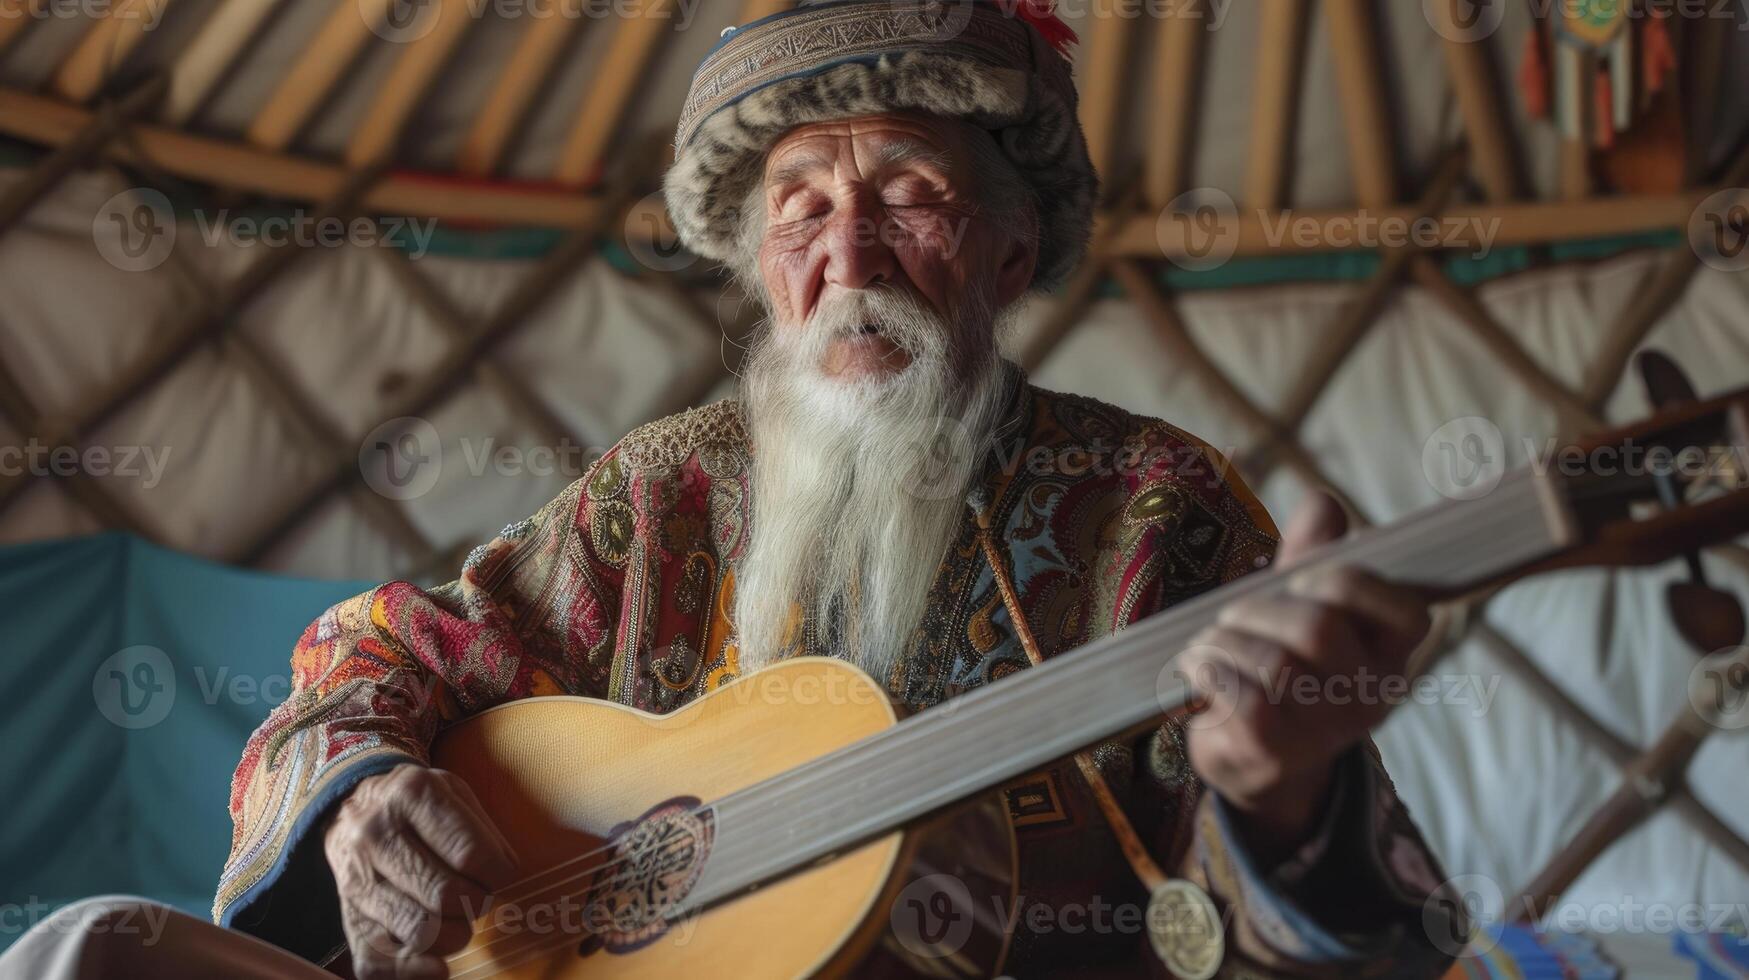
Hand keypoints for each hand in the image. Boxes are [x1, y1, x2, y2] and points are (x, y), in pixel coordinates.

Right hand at [324, 764, 518, 979]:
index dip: (497, 873)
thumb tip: (505, 876)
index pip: (469, 853)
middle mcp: (374, 835)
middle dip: (477, 904)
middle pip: (445, 895)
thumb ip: (483, 831)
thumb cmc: (416, 805)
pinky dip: (417, 970)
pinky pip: (381, 963)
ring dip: (454, 936)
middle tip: (480, 897)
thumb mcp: (452, 792)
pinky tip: (438, 961)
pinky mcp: (347, 920)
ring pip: (418, 931)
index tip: (501, 876)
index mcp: (410, 795)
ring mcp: (356, 881)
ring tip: (459, 920)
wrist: (349, 808)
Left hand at [1179, 490, 1430, 859]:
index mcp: (1391, 650)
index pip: (1402, 608)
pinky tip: (1198, 670)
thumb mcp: (1298, 601)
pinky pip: (1247, 699)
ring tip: (1209, 645)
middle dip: (1259, 610)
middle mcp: (1373, 694)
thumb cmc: (1278, 663)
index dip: (1340, 580)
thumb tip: (1323, 503)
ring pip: (1277, 664)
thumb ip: (1311, 553)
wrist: (1250, 756)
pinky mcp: (1277, 753)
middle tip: (1232, 616)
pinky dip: (1211, 672)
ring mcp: (1329, 730)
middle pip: (1319, 628)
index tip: (1301, 583)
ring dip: (1226, 642)